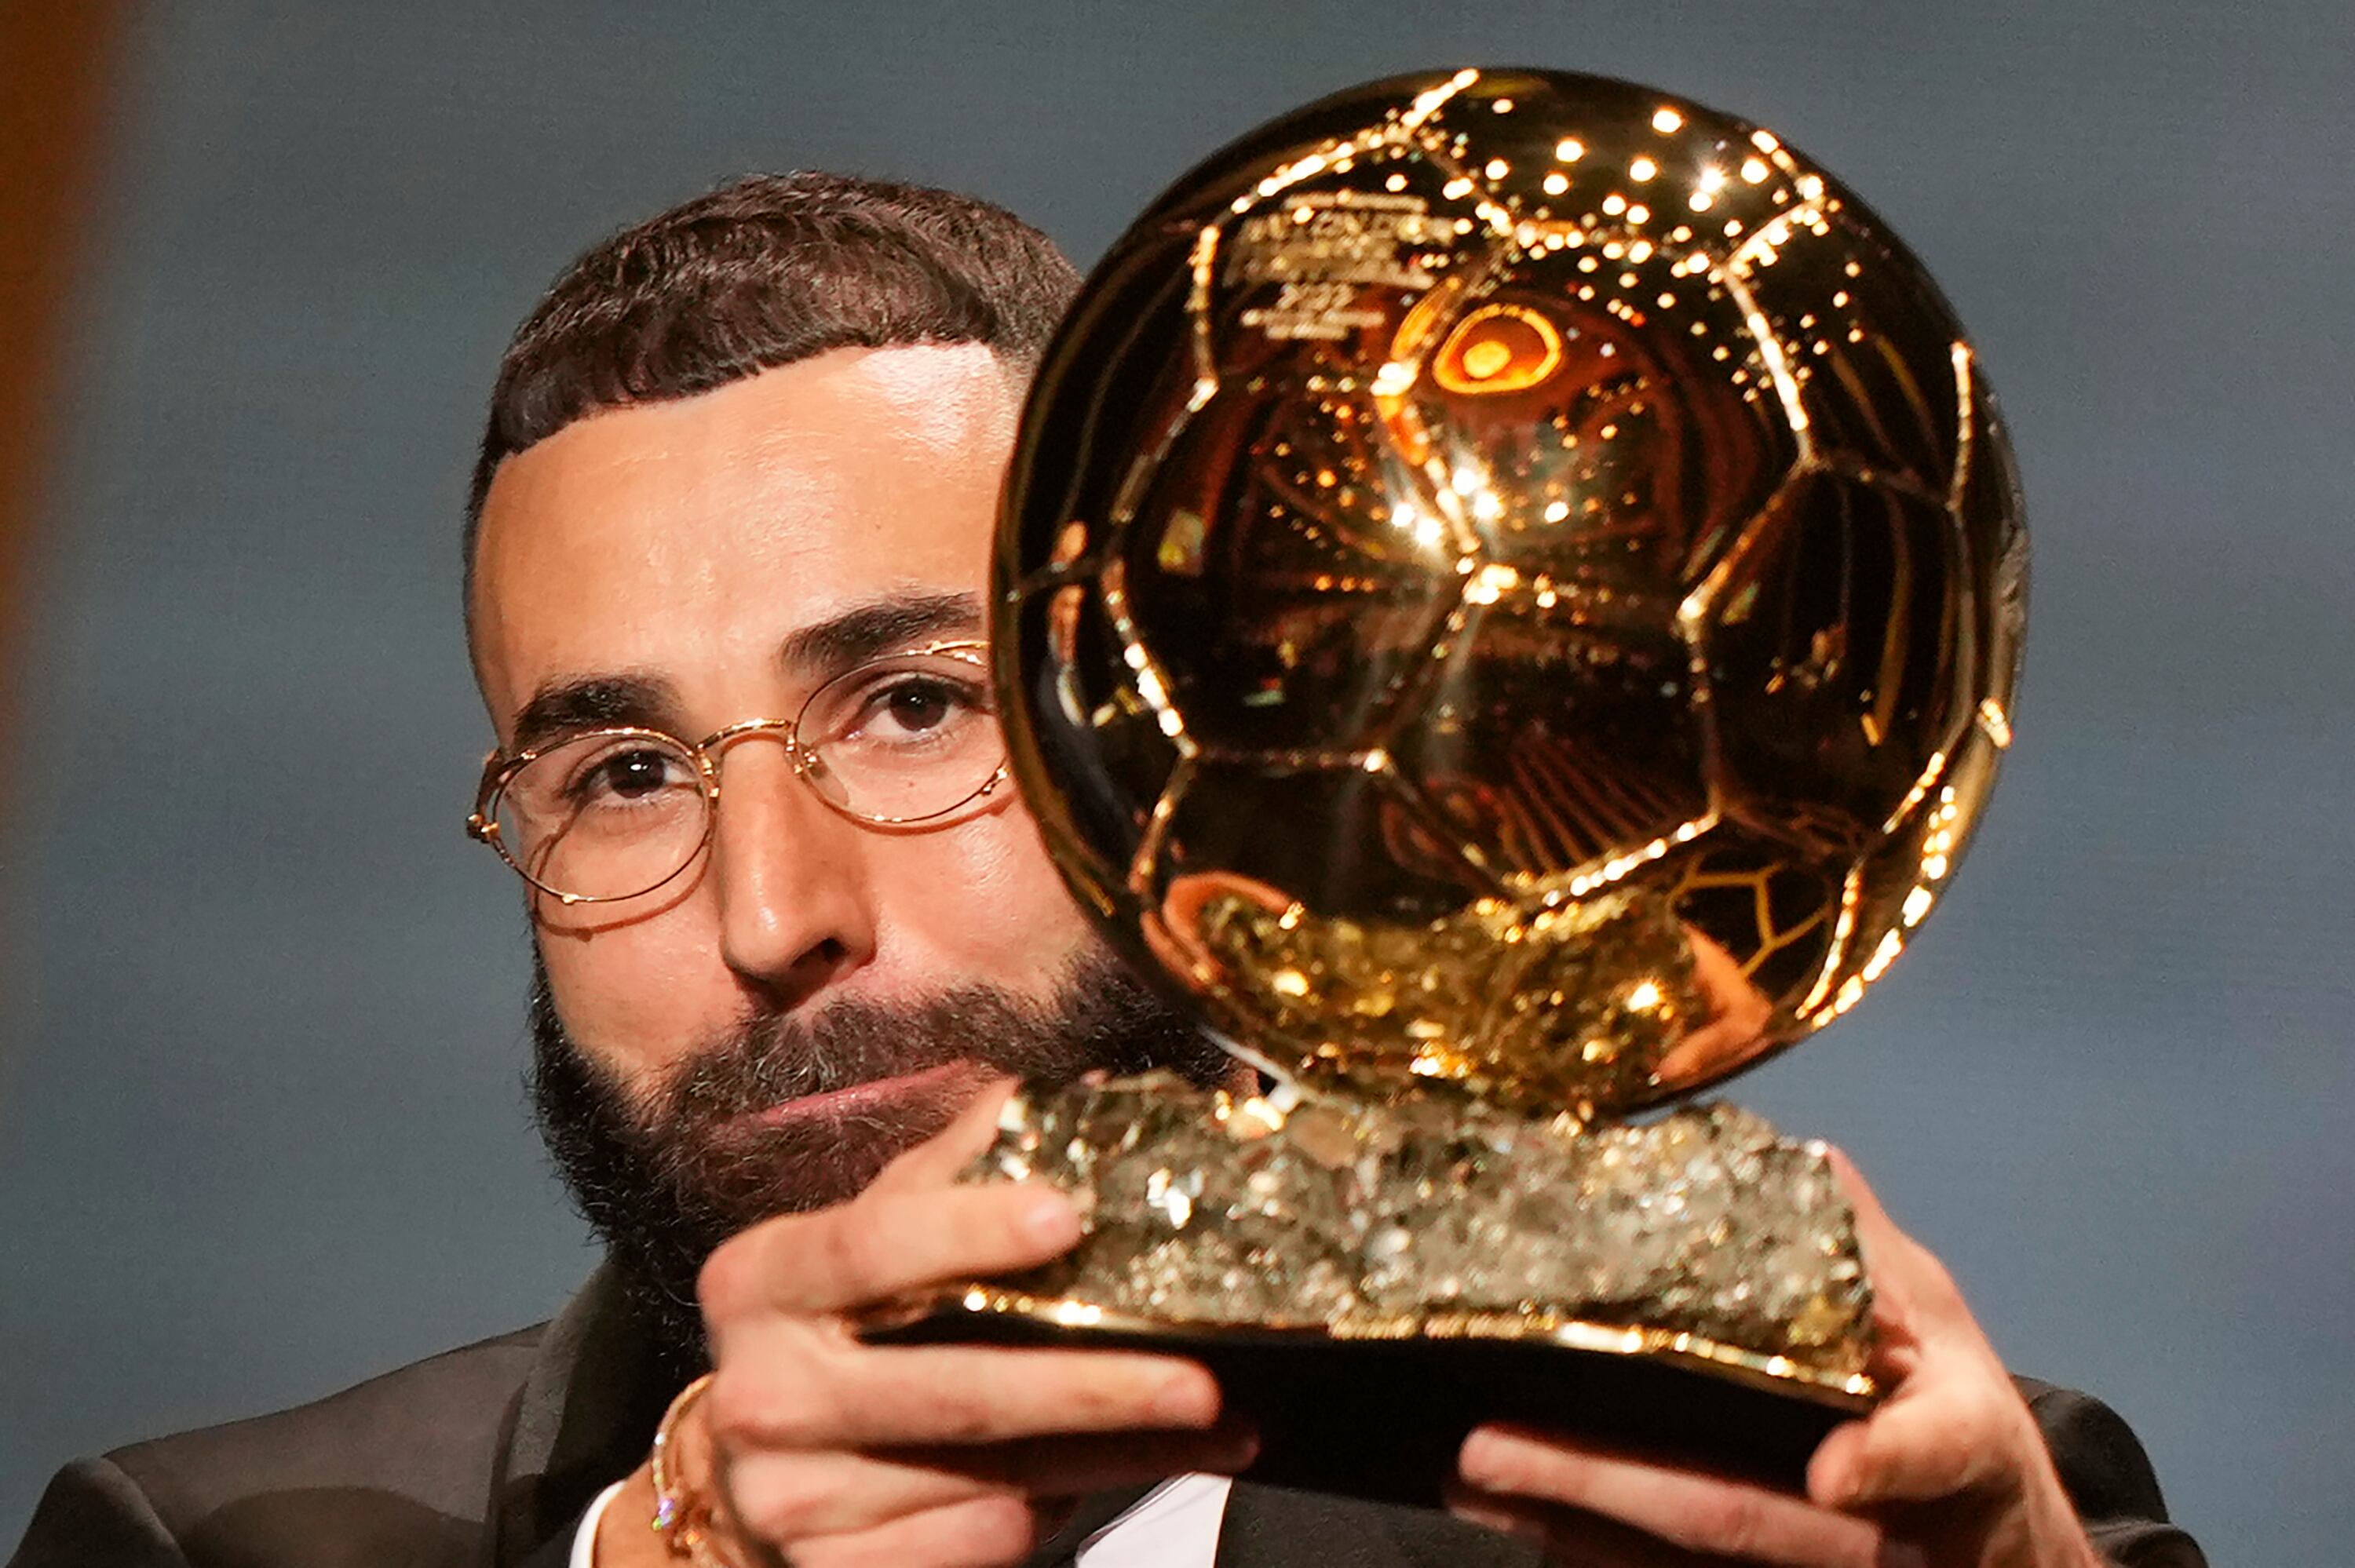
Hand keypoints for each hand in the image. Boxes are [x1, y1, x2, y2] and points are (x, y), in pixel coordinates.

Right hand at [609, 1081, 1254, 1567]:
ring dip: (1113, 1456)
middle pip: (950, 1388)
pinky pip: (974, 1544)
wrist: (738, 1482)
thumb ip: (952, 1170)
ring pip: (987, 1480)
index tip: (1070, 1214)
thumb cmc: (833, 1334)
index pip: (869, 1244)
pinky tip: (1109, 1479)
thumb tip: (1072, 1096)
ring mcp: (789, 1496)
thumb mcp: (867, 1238)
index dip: (968, 1228)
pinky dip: (1053, 1515)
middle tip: (1199, 1378)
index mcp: (764, 1279)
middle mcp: (764, 1390)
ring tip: (1212, 1429)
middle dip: (1089, 1385)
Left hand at [1443, 1152, 2102, 1567]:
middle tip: (1492, 1446)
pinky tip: (1513, 1512)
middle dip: (1611, 1486)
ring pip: (1687, 1563)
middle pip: (1743, 1518)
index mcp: (1955, 1441)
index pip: (1933, 1452)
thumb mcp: (1939, 1320)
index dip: (1886, 1460)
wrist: (1998, 1549)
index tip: (1832, 1470)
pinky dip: (1587, 1550)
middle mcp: (1885, 1531)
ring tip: (1467, 1476)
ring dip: (1569, 1523)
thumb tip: (1805, 1157)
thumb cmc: (1949, 1410)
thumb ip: (1869, 1252)